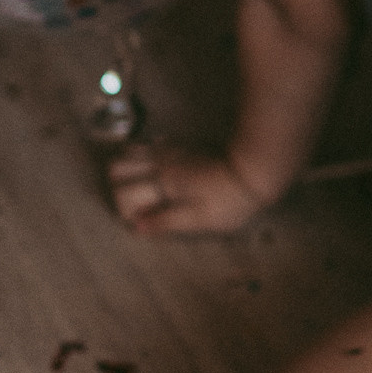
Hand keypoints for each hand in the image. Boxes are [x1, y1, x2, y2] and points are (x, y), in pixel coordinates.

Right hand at [108, 147, 264, 237]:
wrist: (254, 170)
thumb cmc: (229, 200)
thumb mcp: (199, 220)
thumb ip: (165, 222)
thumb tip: (136, 228)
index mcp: (163, 184)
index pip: (123, 194)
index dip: (125, 212)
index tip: (140, 222)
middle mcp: (160, 163)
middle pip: (117, 167)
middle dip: (119, 187)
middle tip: (137, 204)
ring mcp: (170, 150)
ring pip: (130, 152)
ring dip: (129, 170)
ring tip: (144, 188)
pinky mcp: (181, 144)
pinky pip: (150, 144)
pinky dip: (145, 157)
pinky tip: (158, 170)